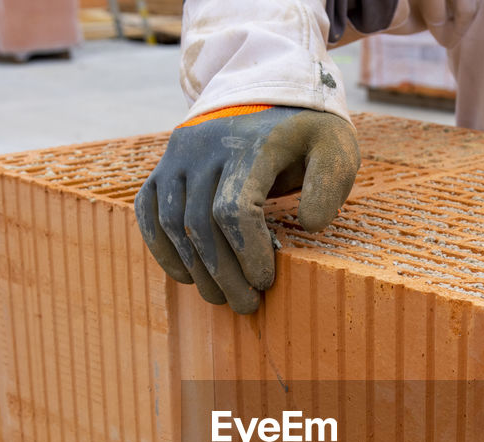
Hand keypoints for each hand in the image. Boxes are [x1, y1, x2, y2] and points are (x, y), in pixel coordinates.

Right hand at [134, 106, 359, 313]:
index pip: (234, 208)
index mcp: (250, 143)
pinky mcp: (163, 166)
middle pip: (201, 224)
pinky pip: (148, 211)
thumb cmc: (307, 132)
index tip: (265, 281)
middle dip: (223, 273)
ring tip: (221, 297)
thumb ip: (329, 184)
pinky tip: (187, 277)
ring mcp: (178, 156)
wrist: (267, 94)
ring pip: (173, 223)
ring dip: (195, 270)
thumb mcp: (335, 148)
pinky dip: (162, 249)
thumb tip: (308, 225)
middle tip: (246, 305)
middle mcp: (205, 147)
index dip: (247, 253)